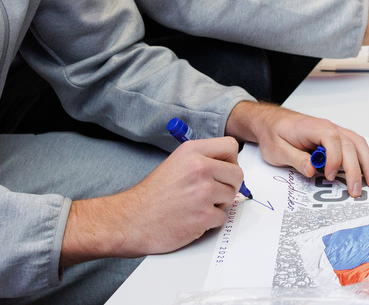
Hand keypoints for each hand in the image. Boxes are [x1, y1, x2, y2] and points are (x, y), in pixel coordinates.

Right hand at [59, 136, 241, 267]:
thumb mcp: (176, 163)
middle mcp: (200, 168)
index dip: (230, 160)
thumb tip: (228, 165)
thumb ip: (202, 159)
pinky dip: (210, 221)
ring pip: (232, 196)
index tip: (223, 170)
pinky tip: (193, 219)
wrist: (131, 220)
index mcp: (192, 151)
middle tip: (212, 193)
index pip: (231, 146)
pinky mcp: (204, 216)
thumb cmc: (152, 195)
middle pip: (237, 173)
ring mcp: (203, 193)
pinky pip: (223, 217)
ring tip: (197, 205)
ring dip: (219, 204)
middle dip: (228, 185)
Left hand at [225, 101, 368, 196]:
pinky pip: (354, 147)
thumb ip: (296, 159)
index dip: (334, 158)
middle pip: (349, 144)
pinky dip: (363, 159)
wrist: (272, 123)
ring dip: (367, 163)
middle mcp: (327, 127)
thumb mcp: (277, 149)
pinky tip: (367, 173)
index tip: (330, 175)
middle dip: (355, 169)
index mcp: (313, 127)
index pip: (332, 139)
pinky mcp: (336, 140)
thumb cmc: (275, 134)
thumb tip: (312, 169)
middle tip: (355, 191)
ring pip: (357, 144)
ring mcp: (334, 132)